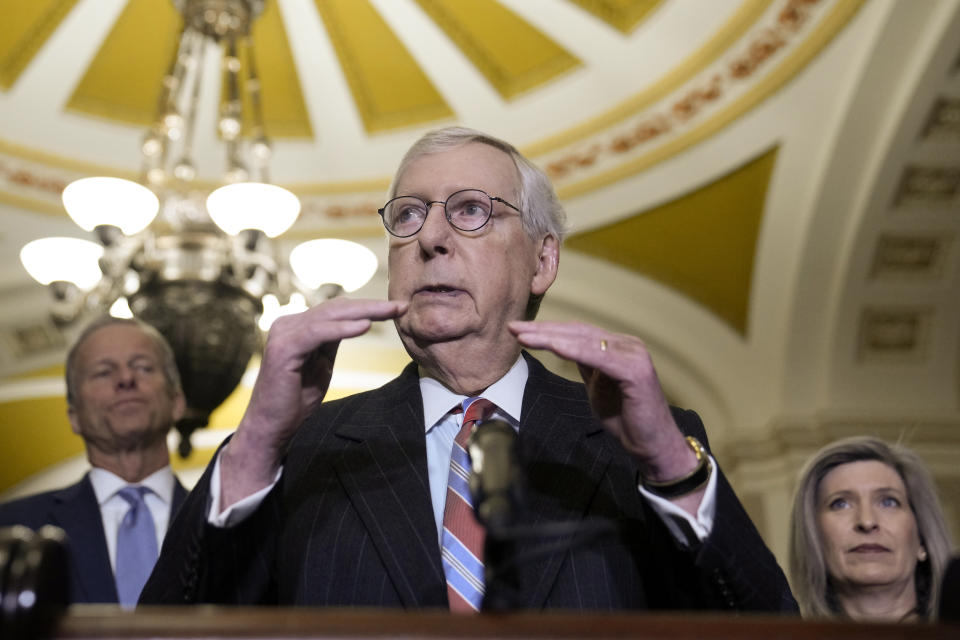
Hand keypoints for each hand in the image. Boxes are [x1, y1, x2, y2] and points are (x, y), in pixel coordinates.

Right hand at [221, 298, 406, 506]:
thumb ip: (332, 342)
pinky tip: (365, 327)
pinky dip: (342, 329)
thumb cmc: (295, 401)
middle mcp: (287, 324)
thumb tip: (357, 322)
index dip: (367, 307)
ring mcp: (283, 334)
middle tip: (401, 305)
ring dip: (364, 312)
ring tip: (391, 312)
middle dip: (371, 306)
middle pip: (336, 308)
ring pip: (330, 315)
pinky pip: (318, 333)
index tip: (397, 309)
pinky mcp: (283, 349)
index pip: (337, 309)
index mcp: (296, 326)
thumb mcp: (321, 365)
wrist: (271, 429)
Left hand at [509, 321, 697, 483]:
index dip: (548, 329)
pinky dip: (574, 350)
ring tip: (523, 335)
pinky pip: (598, 357)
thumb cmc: (627, 419)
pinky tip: (553, 346)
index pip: (577, 332)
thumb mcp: (598, 387)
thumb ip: (586, 367)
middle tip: (513, 327)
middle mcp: (627, 344)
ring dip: (551, 337)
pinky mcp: (635, 370)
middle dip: (543, 329)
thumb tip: (563, 349)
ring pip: (584, 340)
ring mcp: (633, 355)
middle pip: (578, 332)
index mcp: (618, 346)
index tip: (519, 329)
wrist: (652, 446)